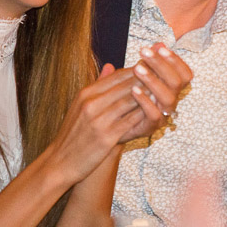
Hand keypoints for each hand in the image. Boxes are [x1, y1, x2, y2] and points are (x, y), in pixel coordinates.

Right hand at [46, 64, 152, 185]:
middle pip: (126, 85)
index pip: (117, 75)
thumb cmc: (73, 133)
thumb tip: (111, 64)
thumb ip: (98, 85)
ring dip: (149, 95)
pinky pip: (131, 121)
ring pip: (131, 101)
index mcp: (86, 93)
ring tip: (165, 91)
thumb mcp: (80, 104)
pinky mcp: (106, 136)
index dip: (136, 71)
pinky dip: (145, 114)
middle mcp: (92, 103)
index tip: (152, 68)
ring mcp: (99, 119)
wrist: (60, 162)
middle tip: (164, 76)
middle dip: (146, 80)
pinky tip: (156, 112)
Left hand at [119, 43, 192, 142]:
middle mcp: (171, 100)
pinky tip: (134, 89)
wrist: (114, 122)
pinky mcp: (152, 126)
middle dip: (161, 65)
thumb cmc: (127, 95)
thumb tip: (158, 43)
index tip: (160, 47)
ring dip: (153, 80)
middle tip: (144, 52)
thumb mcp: (137, 76)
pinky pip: (154, 114)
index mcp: (171, 88)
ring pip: (168, 97)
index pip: (185, 73)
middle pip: (177, 81)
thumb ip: (148, 62)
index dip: (175, 60)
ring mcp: (163, 114)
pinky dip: (145, 100)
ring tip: (136, 68)